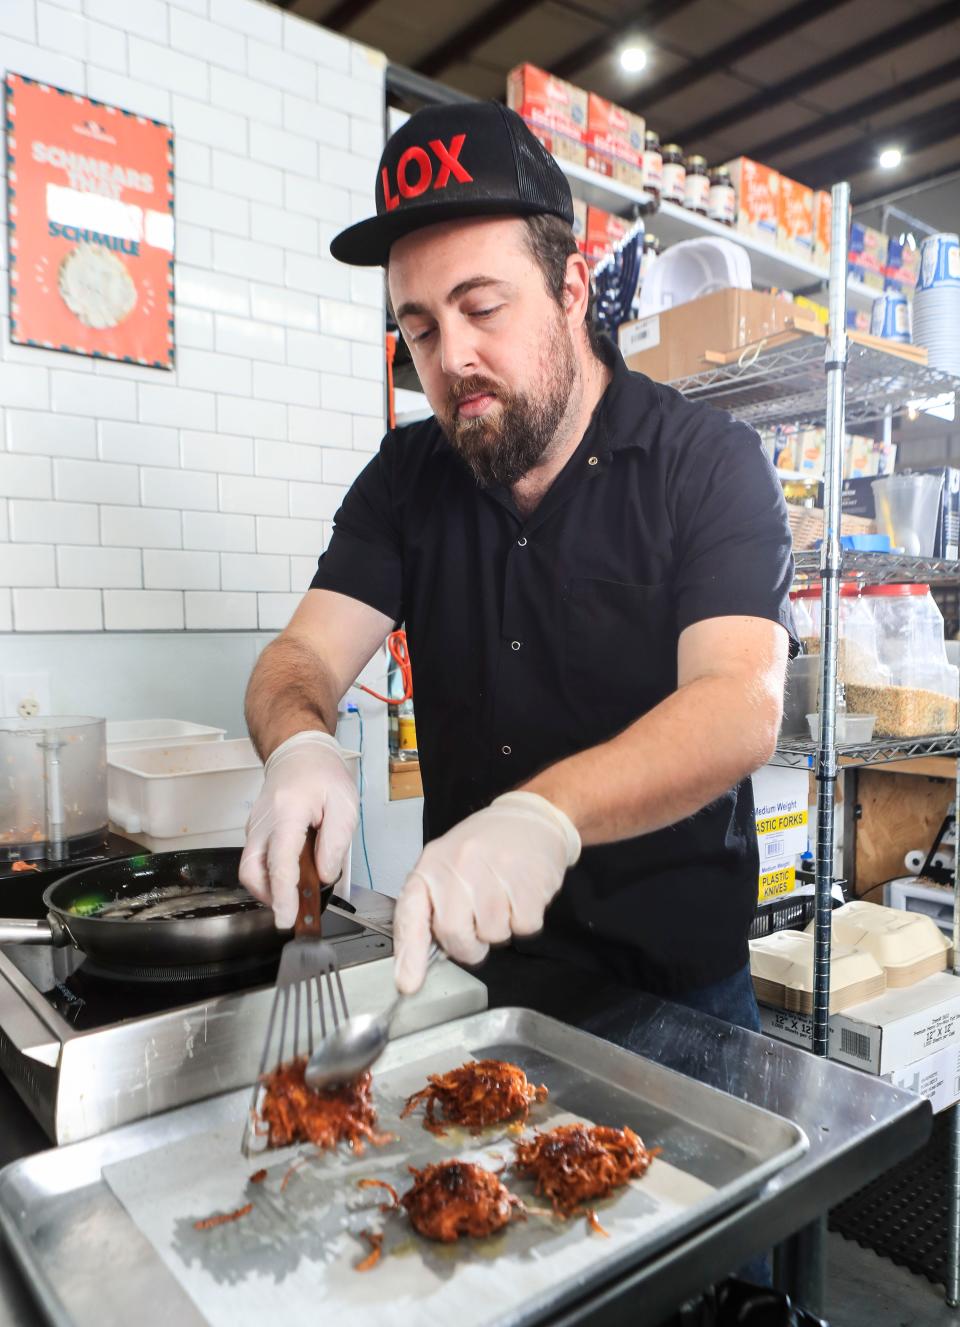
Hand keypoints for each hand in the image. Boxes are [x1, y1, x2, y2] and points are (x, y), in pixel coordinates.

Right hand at [238, 731, 357, 929]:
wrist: (299, 752)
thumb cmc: (322, 774)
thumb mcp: (344, 805)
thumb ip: (335, 843)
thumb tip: (323, 876)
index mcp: (286, 813)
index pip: (279, 862)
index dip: (283, 894)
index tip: (287, 917)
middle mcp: (263, 823)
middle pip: (252, 872)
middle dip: (270, 898)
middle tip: (294, 911)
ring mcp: (255, 827)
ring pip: (250, 870)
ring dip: (270, 889)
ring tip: (297, 893)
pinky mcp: (256, 832)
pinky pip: (257, 861)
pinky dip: (271, 876)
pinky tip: (293, 876)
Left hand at [393, 791, 580, 994]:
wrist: (531, 818)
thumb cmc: (485, 847)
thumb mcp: (447, 864)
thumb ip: (432, 905)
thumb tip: (416, 959)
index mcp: (432, 865)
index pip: (412, 913)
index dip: (409, 953)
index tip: (408, 983)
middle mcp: (460, 866)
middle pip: (455, 935)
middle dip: (468, 945)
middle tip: (478, 926)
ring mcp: (495, 872)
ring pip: (492, 936)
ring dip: (499, 929)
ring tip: (501, 898)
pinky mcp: (529, 882)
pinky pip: (523, 928)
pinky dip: (524, 920)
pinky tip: (520, 894)